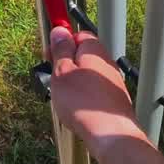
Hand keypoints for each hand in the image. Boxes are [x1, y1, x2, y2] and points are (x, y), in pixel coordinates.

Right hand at [48, 26, 146, 161]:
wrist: (109, 132)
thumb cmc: (83, 102)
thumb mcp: (62, 72)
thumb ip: (61, 50)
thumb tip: (59, 30)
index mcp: (94, 51)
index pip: (79, 35)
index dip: (62, 43)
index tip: (49, 55)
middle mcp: (107, 63)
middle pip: (83, 56)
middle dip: (67, 66)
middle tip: (54, 79)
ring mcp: (113, 82)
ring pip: (88, 76)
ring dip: (75, 83)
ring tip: (64, 98)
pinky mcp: (114, 100)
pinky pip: (95, 92)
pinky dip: (84, 98)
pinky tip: (77, 110)